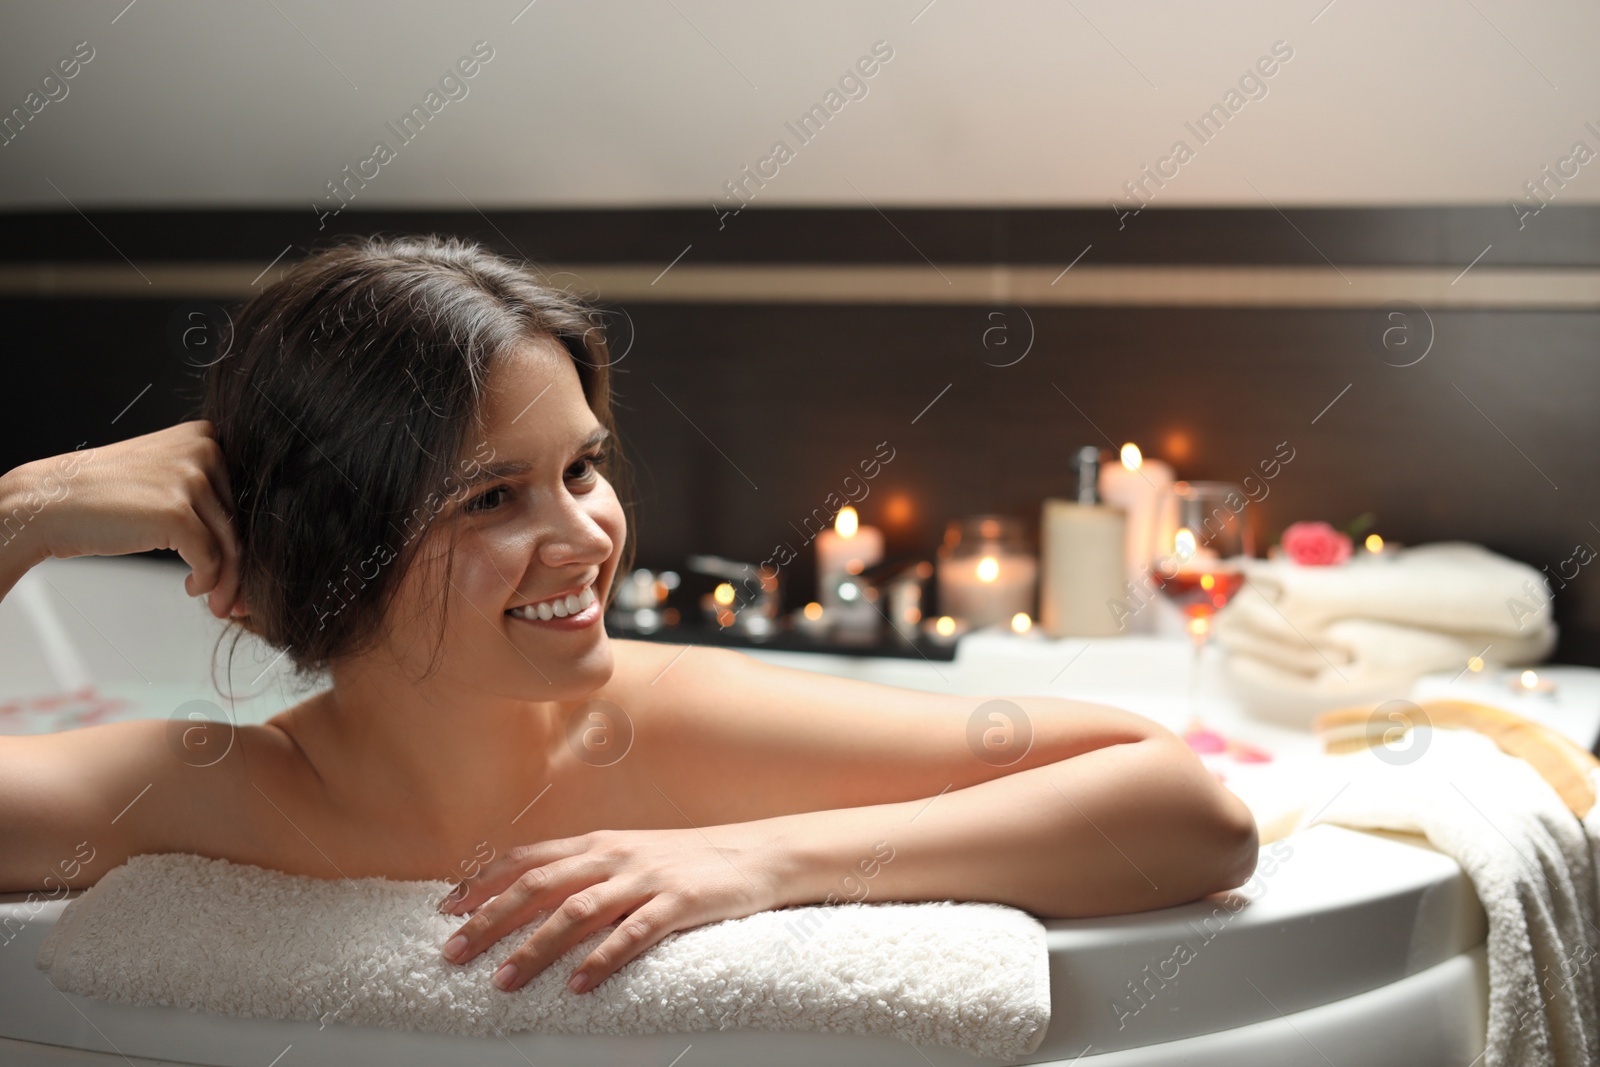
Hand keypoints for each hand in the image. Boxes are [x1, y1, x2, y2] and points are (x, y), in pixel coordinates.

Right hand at [1, 421, 244, 618]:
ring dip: (227, 582)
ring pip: (229, 544)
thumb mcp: (164, 475)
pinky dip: (208, 581)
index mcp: (205, 436)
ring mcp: (191, 479)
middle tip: (237, 597)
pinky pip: (210, 558)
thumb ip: (205, 492)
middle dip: (239, 566)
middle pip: (239, 521)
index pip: (242, 496)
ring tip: (219, 603)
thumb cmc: (103, 495)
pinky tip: (194, 587)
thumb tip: (243, 539)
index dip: (249, 537)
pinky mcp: (178, 512)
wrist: (50, 502)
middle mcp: (205, 450)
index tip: (247, 568)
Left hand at [437, 827, 786, 993]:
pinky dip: (601, 960)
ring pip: (576, 912)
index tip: (445, 909)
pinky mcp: (678, 902)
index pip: (526, 858)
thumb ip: (586, 872)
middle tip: (453, 952)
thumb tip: (533, 898)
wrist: (757, 852)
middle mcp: (614, 855)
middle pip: (538, 885)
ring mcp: (645, 878)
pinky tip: (578, 986)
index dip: (482, 882)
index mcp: (598, 842)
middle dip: (489, 919)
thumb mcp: (630, 855)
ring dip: (534, 947)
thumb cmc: (687, 861)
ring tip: (502, 980)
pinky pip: (632, 934)